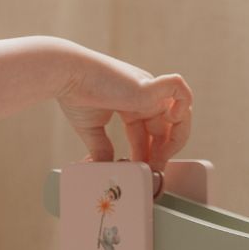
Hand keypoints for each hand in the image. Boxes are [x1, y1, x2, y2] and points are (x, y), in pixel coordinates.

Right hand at [56, 44, 192, 169]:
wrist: (65, 78)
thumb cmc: (75, 95)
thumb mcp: (91, 129)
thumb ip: (101, 148)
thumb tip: (104, 167)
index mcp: (131, 102)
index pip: (150, 132)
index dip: (149, 154)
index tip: (141, 170)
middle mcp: (143, 95)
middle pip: (167, 129)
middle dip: (161, 154)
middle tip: (151, 171)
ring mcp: (148, 91)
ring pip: (181, 115)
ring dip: (173, 142)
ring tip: (158, 160)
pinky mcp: (149, 86)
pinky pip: (180, 91)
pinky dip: (183, 106)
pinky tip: (169, 123)